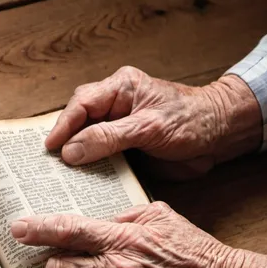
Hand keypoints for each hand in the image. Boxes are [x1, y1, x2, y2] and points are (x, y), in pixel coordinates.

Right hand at [46, 67, 261, 178]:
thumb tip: (70, 151)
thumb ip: (108, 137)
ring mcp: (118, 127)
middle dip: (63, 139)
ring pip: (85, 138)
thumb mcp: (148, 128)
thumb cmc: (192, 121)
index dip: (63, 126)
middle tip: (46, 161)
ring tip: (56, 172)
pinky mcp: (124, 147)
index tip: (49, 148)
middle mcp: (115, 105)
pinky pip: (99, 155)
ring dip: (73, 155)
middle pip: (78, 120)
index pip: (81, 104)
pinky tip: (79, 179)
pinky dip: (88, 167)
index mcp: (120, 88)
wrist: (220, 136)